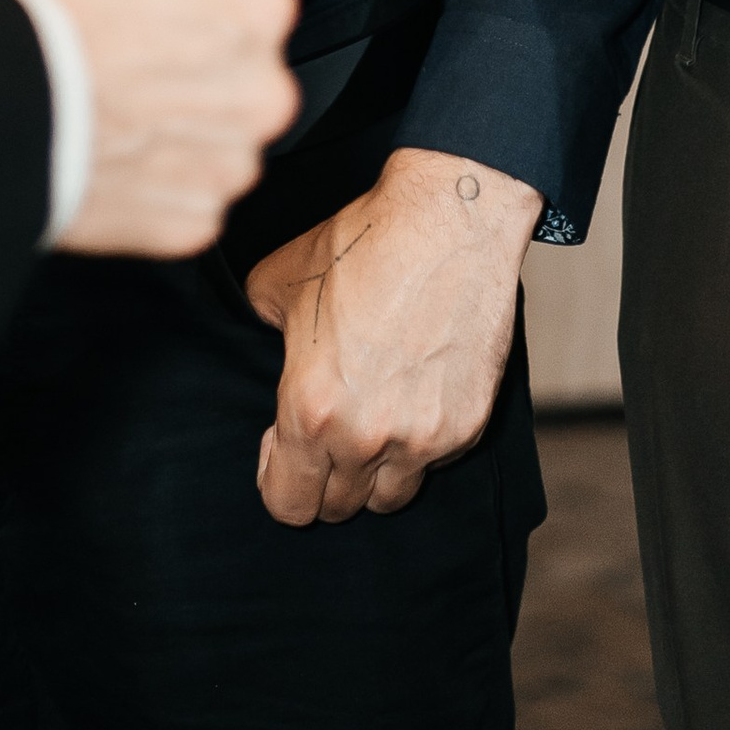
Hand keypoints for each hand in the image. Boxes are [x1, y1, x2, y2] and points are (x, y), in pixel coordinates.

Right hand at [22, 0, 300, 261]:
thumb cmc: (60, 7)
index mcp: (261, 12)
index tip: (160, 0)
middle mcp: (266, 93)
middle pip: (247, 71)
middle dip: (203, 62)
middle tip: (134, 54)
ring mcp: (230, 167)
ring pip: (221, 136)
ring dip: (184, 125)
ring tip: (119, 105)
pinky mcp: (193, 223)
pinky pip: (189, 195)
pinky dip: (158, 181)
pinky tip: (115, 152)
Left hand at [246, 146, 542, 521]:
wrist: (447, 221)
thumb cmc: (361, 246)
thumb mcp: (279, 280)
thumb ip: (261, 331)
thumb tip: (264, 347)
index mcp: (311, 410)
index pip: (287, 505)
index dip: (279, 479)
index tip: (281, 447)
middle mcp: (366, 437)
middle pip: (338, 507)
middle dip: (326, 476)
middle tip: (328, 428)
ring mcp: (423, 438)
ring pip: (390, 498)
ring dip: (375, 472)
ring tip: (371, 420)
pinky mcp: (467, 427)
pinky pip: (434, 463)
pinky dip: (420, 443)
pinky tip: (413, 394)